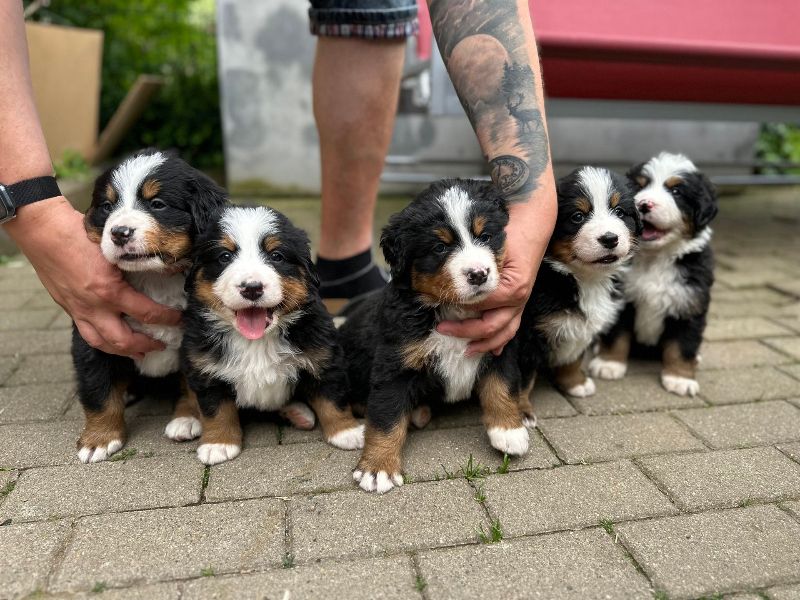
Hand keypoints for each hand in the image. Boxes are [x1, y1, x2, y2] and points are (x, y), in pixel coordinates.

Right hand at [5, 197, 181, 357]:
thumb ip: (132, 265)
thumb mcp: (114, 250)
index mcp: (110, 291)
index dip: (167, 319)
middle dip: (145, 346)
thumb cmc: (79, 234)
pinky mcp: (67, 307)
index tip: (179, 320)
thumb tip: (155, 271)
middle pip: (123, 341)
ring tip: (138, 353)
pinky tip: (111, 337)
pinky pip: (86, 332)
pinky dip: (101, 340)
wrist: (43, 230)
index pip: (147, 313)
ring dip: (122, 351)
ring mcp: (77, 310)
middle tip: (161, 344)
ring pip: (101, 343)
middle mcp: (93, 307)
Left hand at [437, 219, 539, 354]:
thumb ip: (476, 268)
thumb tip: (453, 285)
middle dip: (464, 332)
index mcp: (512, 287)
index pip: (480, 305)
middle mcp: (519, 299)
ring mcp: (521, 302)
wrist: (533, 222)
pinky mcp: (520, 302)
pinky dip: (500, 341)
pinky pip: (511, 327)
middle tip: (441, 329)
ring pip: (504, 332)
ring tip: (466, 351)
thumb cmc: (511, 232)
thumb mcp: (490, 247)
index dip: (458, 306)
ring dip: (484, 344)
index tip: (438, 303)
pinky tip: (492, 351)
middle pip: (490, 326)